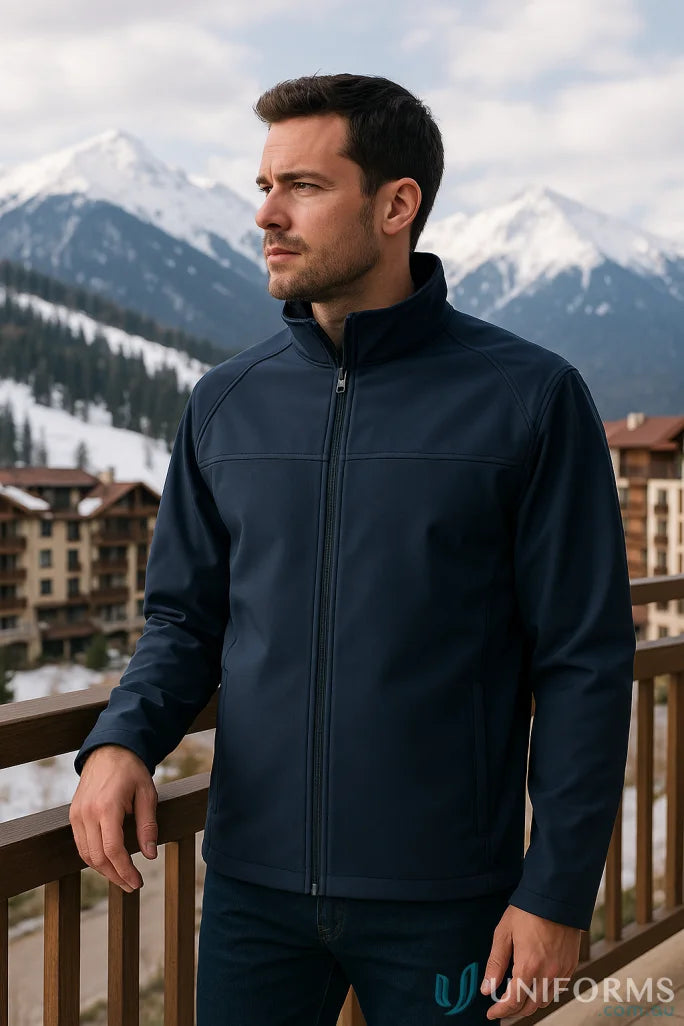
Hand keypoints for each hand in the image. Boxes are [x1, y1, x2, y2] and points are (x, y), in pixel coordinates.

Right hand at [69, 744, 158, 892]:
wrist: (109, 750)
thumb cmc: (131, 771)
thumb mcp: (147, 794)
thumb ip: (148, 825)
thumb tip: (150, 855)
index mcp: (106, 806)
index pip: (112, 850)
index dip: (125, 870)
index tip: (138, 882)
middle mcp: (87, 813)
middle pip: (97, 857)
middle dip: (115, 875)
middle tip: (133, 885)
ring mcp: (76, 814)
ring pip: (86, 854)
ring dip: (104, 870)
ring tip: (123, 877)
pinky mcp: (73, 815)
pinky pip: (81, 844)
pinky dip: (94, 858)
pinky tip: (110, 862)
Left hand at [481, 904, 580, 1020]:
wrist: (556, 896)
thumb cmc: (527, 911)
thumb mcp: (503, 933)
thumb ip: (495, 964)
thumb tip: (487, 989)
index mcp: (529, 966)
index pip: (514, 1001)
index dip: (501, 1011)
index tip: (491, 1014)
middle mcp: (548, 973)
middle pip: (530, 1006)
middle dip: (514, 1011)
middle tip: (502, 1009)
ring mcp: (562, 971)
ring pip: (545, 1001)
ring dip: (530, 1004)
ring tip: (517, 998)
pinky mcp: (571, 965)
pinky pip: (557, 989)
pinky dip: (545, 994)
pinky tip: (535, 986)